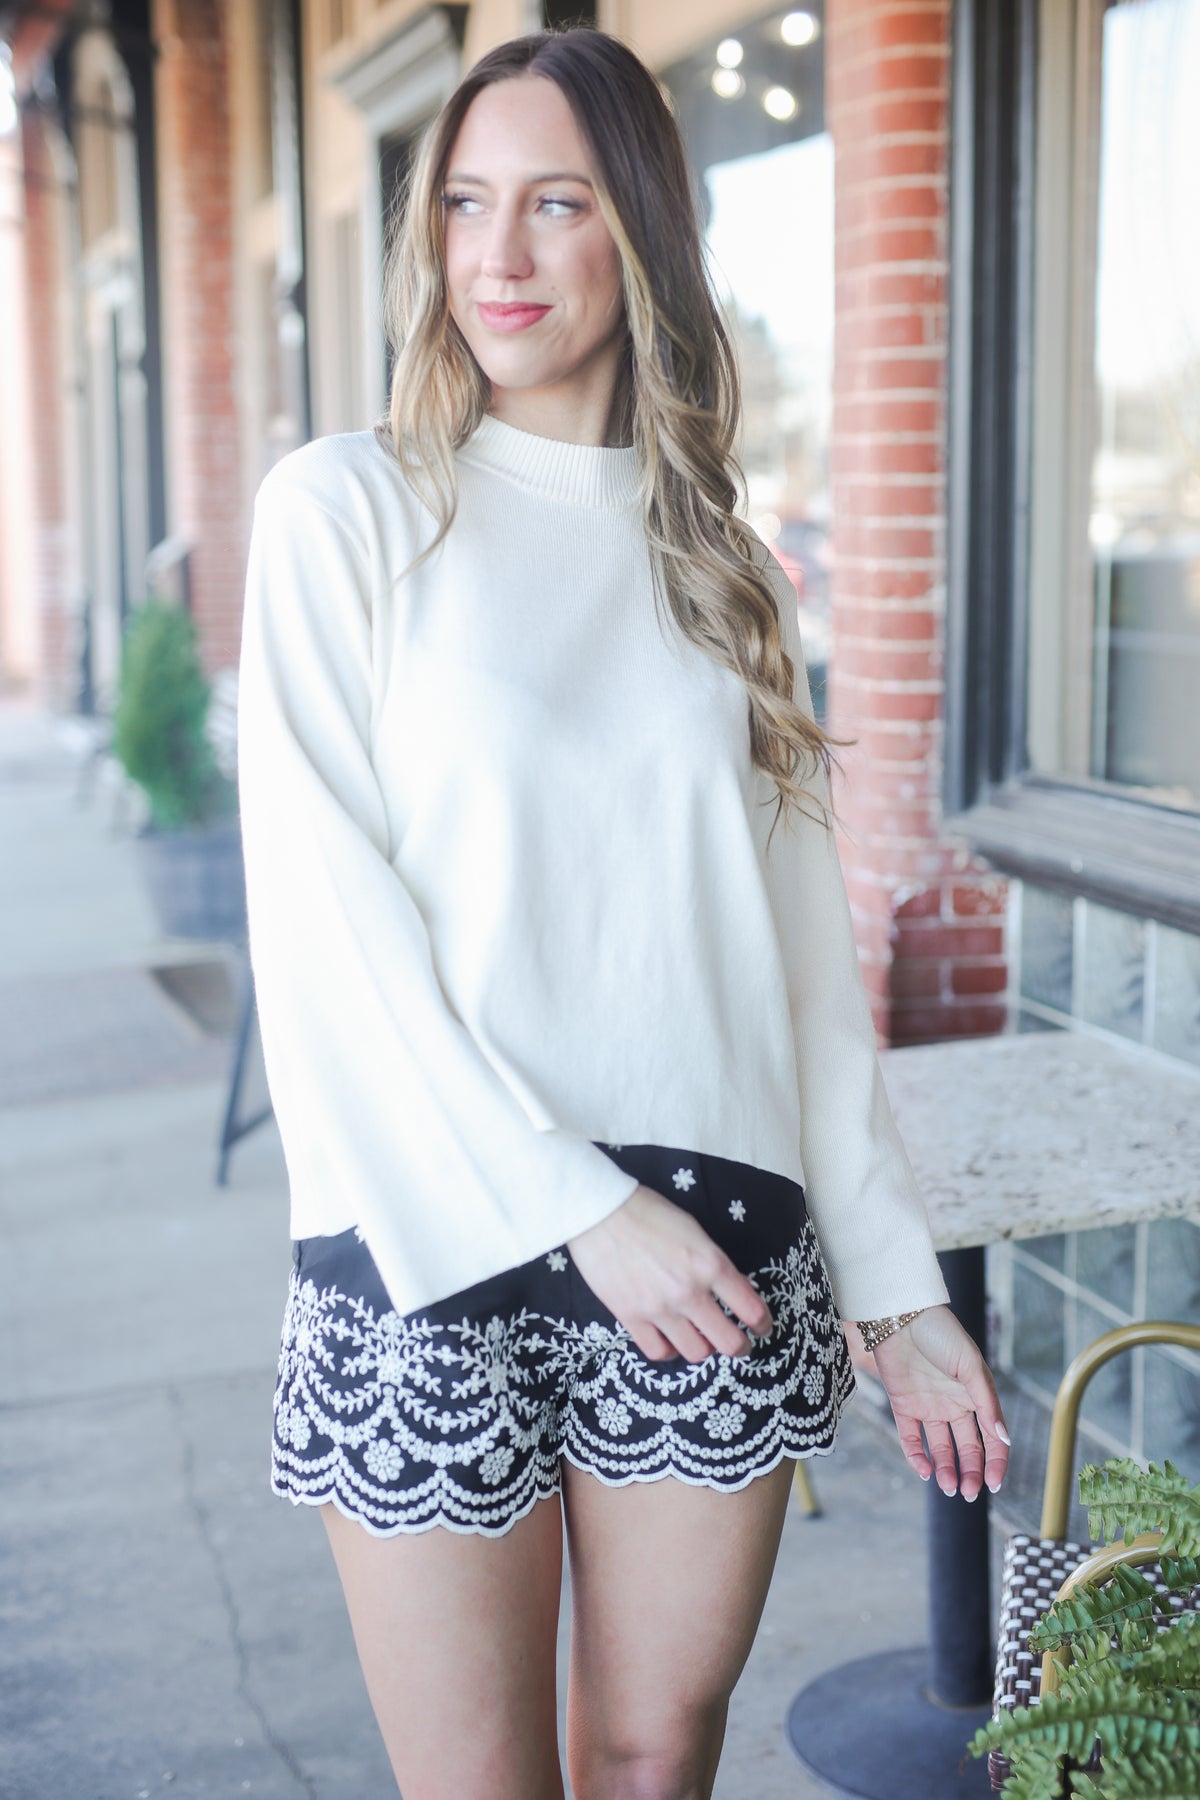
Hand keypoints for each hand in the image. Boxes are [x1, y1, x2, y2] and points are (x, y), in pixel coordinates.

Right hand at [566, 1184, 773, 1364]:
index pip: (751, 1308)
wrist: (600, 1212)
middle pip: (729, 1342)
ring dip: (703, 1348)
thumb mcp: (694, 1230)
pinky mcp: (631, 1317)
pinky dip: (668, 1350)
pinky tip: (669, 1339)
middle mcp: (689, 1291)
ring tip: (700, 1338)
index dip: (763, 1323)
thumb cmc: (648, 1212)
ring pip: (696, 1353)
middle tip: (738, 1344)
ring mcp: (659, 1308)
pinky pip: (658, 1352)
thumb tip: (727, 1290)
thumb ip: (713, 1262)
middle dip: (739, 1346)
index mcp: (710, 1264)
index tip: (762, 1327)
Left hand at [866, 1305, 1010, 1501]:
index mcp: (976, 1397)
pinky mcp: (903, 1406)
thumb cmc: (941, 1334)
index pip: (991, 1438)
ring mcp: (928, 1407)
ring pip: (941, 1448)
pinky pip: (911, 1439)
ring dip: (946, 1470)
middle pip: (967, 1448)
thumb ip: (987, 1403)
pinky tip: (925, 1471)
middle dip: (971, 1473)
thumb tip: (1004, 1439)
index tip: (995, 1484)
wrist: (900, 1315)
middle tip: (970, 1493)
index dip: (996, 1462)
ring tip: (949, 1488)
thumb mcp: (971, 1366)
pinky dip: (917, 1457)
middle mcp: (954, 1405)